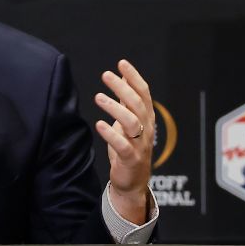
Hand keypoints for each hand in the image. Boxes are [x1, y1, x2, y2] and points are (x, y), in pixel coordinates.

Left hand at [94, 59, 154, 224]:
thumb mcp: (127, 122)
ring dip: (115, 108)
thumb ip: (126, 103)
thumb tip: (123, 79)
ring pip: (132, 123)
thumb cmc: (128, 149)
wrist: (132, 182)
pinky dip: (111, 134)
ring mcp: (141, 144)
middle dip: (123, 88)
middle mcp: (146, 129)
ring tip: (98, 97)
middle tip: (106, 75)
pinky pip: (123, 145)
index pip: (144, 93)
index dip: (134, 78)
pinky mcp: (131, 159)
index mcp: (146, 118)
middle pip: (138, 104)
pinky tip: (99, 124)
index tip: (122, 63)